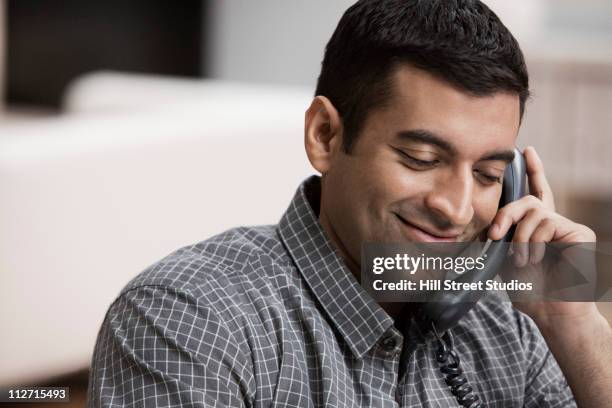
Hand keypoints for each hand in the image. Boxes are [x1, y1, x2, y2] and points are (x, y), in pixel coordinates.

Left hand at [487, 146, 597, 327]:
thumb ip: (497, 237)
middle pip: (527, 199)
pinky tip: (537, 260)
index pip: (535, 193)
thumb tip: (481, 228)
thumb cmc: (529, 288)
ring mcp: (568, 226)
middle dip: (505, 214)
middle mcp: (554, 222)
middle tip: (494, 236)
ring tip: (522, 261)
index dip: (533, 171)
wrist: (550, 310)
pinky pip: (548, 223)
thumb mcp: (503, 258)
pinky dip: (535, 243)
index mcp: (537, 227)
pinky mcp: (579, 232)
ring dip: (519, 238)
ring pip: (534, 213)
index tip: (526, 150)